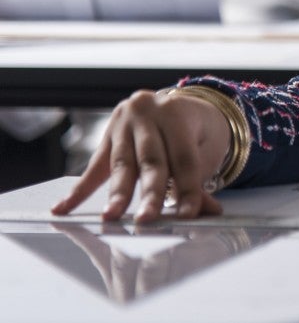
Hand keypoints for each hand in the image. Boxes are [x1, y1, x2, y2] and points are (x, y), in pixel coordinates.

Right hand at [50, 88, 230, 222]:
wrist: (177, 105)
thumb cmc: (194, 131)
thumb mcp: (203, 150)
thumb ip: (198, 181)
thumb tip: (209, 211)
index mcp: (177, 112)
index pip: (184, 157)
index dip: (188, 188)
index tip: (187, 215)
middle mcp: (149, 113)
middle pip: (152, 160)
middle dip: (150, 194)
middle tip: (147, 219)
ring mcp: (123, 123)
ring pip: (122, 164)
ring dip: (118, 195)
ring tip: (111, 217)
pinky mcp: (106, 136)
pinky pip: (94, 167)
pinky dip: (79, 191)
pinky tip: (63, 208)